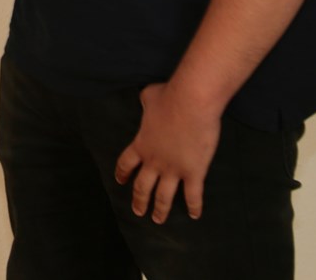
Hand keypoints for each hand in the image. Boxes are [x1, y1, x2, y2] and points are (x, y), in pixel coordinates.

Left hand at [113, 80, 222, 224]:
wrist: (191, 102)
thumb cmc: (169, 96)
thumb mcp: (149, 96)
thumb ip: (145, 102)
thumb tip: (145, 99)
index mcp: (141, 144)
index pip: (126, 163)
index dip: (123, 173)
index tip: (121, 181)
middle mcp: (154, 161)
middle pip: (143, 186)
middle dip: (139, 200)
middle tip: (138, 211)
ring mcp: (174, 169)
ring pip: (164, 196)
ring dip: (160, 209)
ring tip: (158, 220)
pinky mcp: (194, 172)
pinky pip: (193, 195)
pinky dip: (193, 207)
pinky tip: (194, 216)